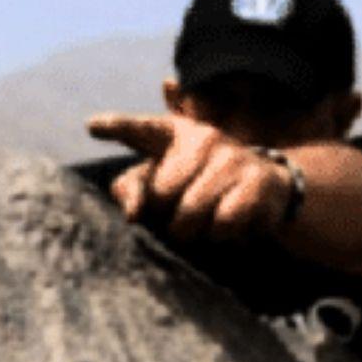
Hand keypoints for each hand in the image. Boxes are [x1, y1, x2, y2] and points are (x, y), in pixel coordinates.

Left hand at [86, 112, 292, 242]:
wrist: (270, 188)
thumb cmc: (203, 186)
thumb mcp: (166, 183)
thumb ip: (134, 190)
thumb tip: (133, 215)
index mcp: (174, 133)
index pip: (141, 130)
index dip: (116, 127)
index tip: (92, 126)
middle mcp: (202, 138)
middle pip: (161, 195)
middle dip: (168, 216)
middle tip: (185, 211)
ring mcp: (231, 158)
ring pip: (190, 214)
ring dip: (195, 231)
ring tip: (208, 219)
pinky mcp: (255, 181)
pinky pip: (222, 224)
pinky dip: (222, 235)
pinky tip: (232, 222)